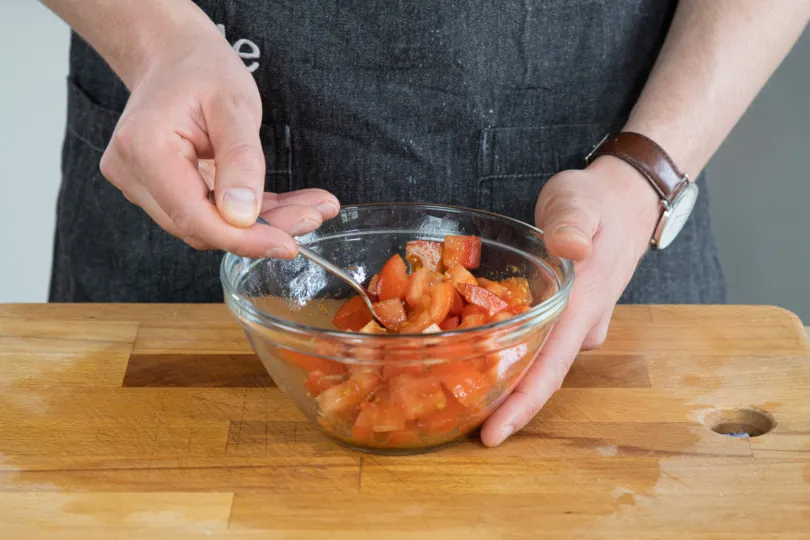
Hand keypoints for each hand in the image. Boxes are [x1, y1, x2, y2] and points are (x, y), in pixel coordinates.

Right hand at [99, 24, 338, 258]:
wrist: (174, 57)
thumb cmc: (200, 69)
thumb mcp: (234, 105)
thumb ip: (241, 160)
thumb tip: (243, 216)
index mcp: (145, 150)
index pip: (195, 217)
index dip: (243, 239)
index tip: (288, 244)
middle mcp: (134, 174)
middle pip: (203, 226)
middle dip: (261, 230)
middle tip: (314, 214)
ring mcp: (143, 186)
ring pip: (208, 225)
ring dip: (261, 224)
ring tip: (310, 208)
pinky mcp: (161, 191)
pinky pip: (208, 213)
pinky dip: (249, 214)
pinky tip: (288, 206)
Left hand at [480, 156, 660, 446]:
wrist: (625, 200)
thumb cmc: (596, 201)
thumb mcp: (581, 202)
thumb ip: (573, 225)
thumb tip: (571, 249)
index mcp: (582, 305)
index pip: (551, 368)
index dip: (522, 404)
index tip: (492, 435)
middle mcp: (580, 324)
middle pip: (541, 377)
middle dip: (505, 407)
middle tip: (459, 427)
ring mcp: (575, 323)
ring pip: (539, 362)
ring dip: (505, 383)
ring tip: (459, 399)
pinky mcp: (565, 314)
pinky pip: (536, 343)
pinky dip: (509, 354)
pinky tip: (477, 358)